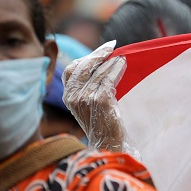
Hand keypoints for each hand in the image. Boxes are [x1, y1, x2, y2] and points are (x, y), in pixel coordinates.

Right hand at [62, 41, 139, 158]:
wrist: (108, 144)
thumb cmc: (103, 124)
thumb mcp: (89, 105)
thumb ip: (88, 87)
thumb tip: (101, 64)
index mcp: (68, 96)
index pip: (71, 70)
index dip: (85, 58)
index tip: (100, 51)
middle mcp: (73, 96)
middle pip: (83, 66)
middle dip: (98, 54)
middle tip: (111, 46)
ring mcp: (85, 98)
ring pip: (98, 72)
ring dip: (111, 61)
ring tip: (121, 56)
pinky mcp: (99, 100)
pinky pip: (108, 79)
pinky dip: (116, 69)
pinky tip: (123, 65)